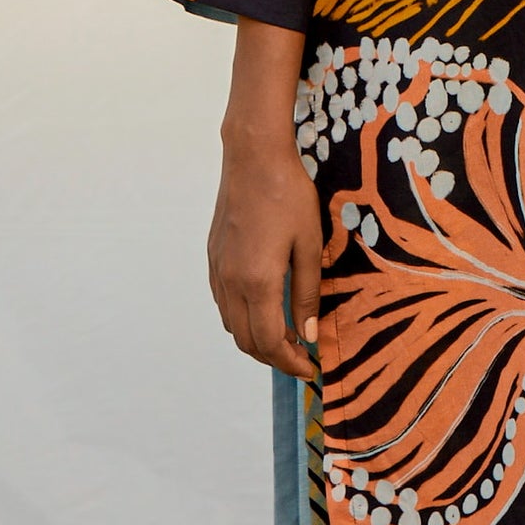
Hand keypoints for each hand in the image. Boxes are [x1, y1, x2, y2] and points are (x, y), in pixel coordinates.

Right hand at [207, 131, 321, 378]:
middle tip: (301, 357)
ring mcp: (218, 269)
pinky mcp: (213, 256)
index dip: (291, 362)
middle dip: (274, 357)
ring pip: (231, 324)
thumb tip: (309, 335)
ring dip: (256, 340)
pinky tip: (262, 308)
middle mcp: (230, 282)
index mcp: (257, 282)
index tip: (311, 369)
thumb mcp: (310, 244)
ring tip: (285, 337)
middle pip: (246, 341)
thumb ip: (307, 293)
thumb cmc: (289, 195)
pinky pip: (223, 302)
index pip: (270, 342)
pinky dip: (241, 318)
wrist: (254, 156)